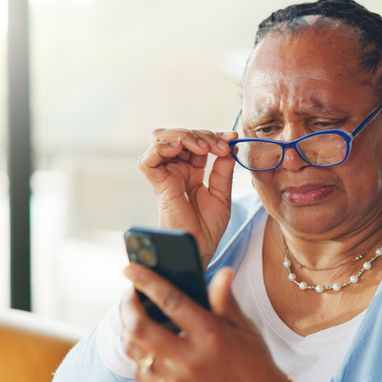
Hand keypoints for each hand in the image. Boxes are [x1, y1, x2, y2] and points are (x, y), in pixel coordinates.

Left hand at [119, 264, 291, 381]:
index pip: (171, 300)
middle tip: (130, 294)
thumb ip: (226, 300)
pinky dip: (137, 356)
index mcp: (210, 334)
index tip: (131, 268)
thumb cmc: (255, 362)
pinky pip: (140, 372)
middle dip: (127, 305)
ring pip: (134, 350)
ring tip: (134, 317)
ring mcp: (178, 378)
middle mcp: (190, 357)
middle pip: (140, 327)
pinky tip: (145, 345)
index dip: (147, 281)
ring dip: (128, 329)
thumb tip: (223, 272)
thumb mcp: (245, 327)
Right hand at [138, 128, 237, 266]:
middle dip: (202, 134)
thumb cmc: (208, 227)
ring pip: (162, 139)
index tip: (232, 137)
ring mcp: (165, 175)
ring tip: (205, 147)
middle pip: (179, 135)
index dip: (214, 136)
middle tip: (221, 145)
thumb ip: (224, 170)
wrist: (200, 248)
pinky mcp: (157, 184)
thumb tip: (230, 146)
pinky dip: (163, 147)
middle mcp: (176, 169)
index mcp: (191, 170)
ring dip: (185, 136)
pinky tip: (184, 148)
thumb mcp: (222, 193)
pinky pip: (148, 159)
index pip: (197, 141)